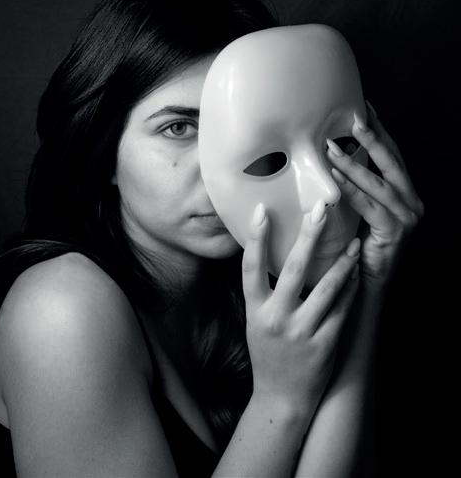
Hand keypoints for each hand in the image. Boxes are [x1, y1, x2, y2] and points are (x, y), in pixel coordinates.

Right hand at [242, 201, 359, 412]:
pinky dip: (350, 288)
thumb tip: (276, 254)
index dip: (256, 237)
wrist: (282, 398)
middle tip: (320, 209)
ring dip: (342, 262)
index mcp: (255, 309)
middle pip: (293, 269)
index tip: (262, 209)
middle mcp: (276, 318)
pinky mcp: (325, 343)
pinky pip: (342, 309)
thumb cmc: (267, 353)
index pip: (251, 266)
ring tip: (354, 242)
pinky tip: (356, 273)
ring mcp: (302, 331)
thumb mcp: (256, 321)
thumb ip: (264, 292)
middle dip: (309, 236)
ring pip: (327, 288)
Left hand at [326, 101, 423, 303]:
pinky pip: (370, 206)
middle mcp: (411, 201)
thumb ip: (357, 186)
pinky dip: (352, 190)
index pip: (392, 155)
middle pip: (391, 162)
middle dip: (373, 138)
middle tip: (354, 118)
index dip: (379, 132)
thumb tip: (333, 156)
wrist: (368, 279)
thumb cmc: (360, 242)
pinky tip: (336, 177)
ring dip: (354, 163)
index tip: (365, 108)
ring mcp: (407, 216)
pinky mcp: (395, 231)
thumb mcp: (361, 208)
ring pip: (379, 182)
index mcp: (404, 192)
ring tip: (332, 147)